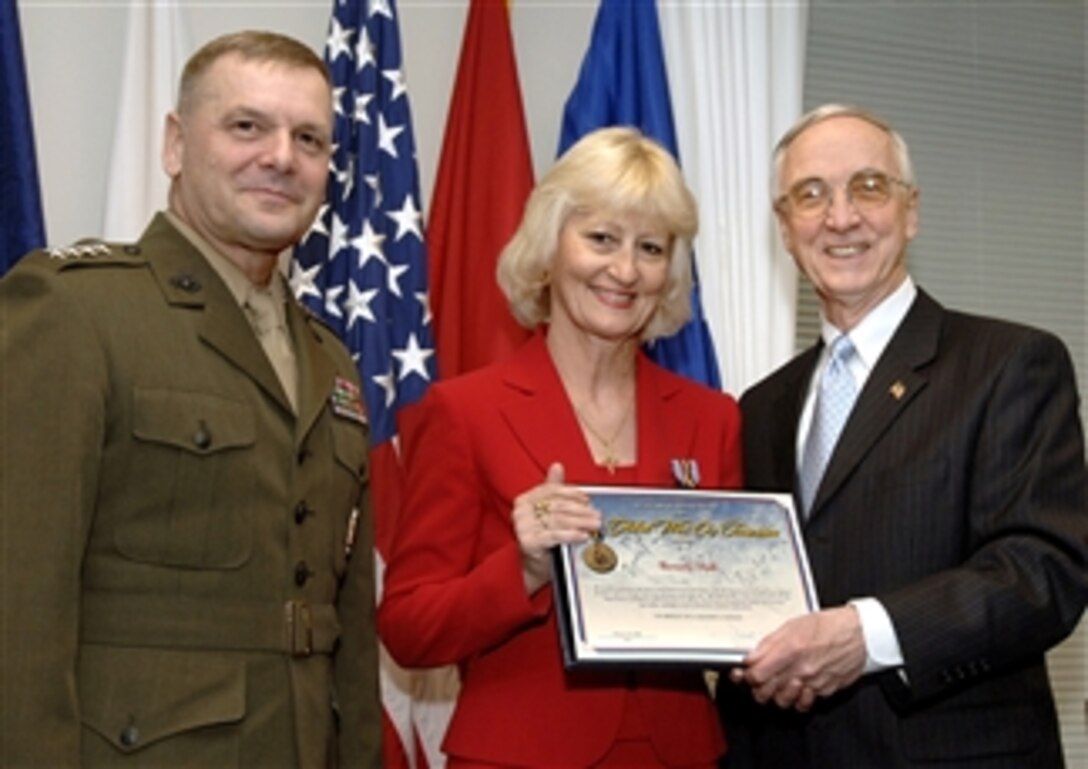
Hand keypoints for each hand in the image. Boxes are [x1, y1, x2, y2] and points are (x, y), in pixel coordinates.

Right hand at [513, 463, 599, 592]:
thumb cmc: (542, 536)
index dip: (571, 493)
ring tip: (596, 525)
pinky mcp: (528, 542)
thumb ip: (552, 489)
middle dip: (581, 511)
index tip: (587, 499)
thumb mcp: (547, 511)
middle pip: (558, 506)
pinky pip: (554, 535)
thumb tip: (557, 466)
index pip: (551, 490)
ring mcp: (523, 527)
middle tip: (597, 515)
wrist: (531, 565)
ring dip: (581, 522)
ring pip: (559, 520)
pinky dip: (571, 535)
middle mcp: (521, 511)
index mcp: (525, 499)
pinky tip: (583, 536)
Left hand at [729, 606, 866, 711]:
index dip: (745, 676)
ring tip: (775, 684)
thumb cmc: (829, 625)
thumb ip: (769, 643)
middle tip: (756, 680)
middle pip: (766, 692)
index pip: (757, 674)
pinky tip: (795, 689)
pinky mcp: (824, 689)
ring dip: (775, 694)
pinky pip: (804, 703)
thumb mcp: (793, 625)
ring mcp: (813, 682)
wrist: (860, 633)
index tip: (743, 672)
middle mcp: (800, 669)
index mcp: (790, 650)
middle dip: (756, 687)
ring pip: (783, 701)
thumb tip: (752, 656)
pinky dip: (796, 700)